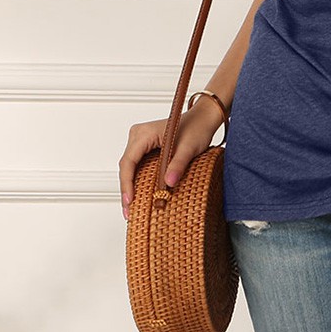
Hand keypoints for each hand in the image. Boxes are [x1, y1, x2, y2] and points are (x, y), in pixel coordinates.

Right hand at [118, 100, 224, 218]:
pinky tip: (140, 194)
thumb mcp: (189, 148)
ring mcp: (141, 140)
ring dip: (131, 186)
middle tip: (129, 212)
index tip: (129, 201)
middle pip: (127, 166)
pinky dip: (138, 180)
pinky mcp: (146, 146)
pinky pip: (138, 165)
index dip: (127, 184)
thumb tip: (168, 183)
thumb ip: (178, 165)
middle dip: (127, 190)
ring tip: (133, 208)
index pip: (128, 161)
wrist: (204, 119)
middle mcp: (138, 135)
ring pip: (130, 167)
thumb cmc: (197, 128)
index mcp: (144, 133)